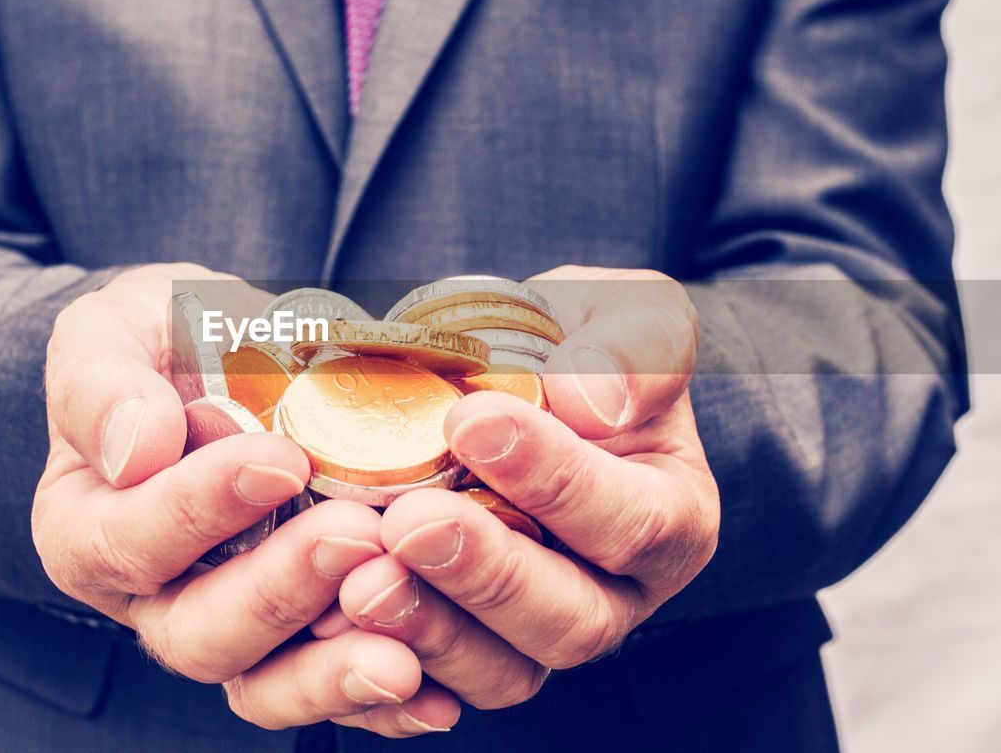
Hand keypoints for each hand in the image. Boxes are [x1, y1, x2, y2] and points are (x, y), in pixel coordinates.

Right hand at [32, 264, 457, 735]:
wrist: (218, 359)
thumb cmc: (155, 342)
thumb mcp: (109, 333)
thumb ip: (103, 385)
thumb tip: (136, 449)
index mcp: (86, 526)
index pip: (127, 540)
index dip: (199, 509)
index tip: (277, 459)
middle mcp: (150, 595)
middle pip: (200, 633)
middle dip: (280, 591)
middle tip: (357, 535)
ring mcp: (226, 624)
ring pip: (264, 682)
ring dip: (332, 670)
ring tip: (402, 651)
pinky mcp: (292, 639)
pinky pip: (326, 685)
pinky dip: (378, 700)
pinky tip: (432, 692)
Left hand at [322, 267, 718, 709]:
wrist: (525, 385)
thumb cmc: (585, 350)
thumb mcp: (630, 318)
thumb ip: (632, 349)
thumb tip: (592, 404)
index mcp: (670, 517)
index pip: (631, 520)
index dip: (556, 480)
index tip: (473, 421)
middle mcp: (617, 594)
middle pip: (571, 620)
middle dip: (486, 574)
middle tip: (409, 520)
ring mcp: (540, 632)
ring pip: (504, 670)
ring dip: (429, 628)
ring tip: (361, 581)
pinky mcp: (473, 650)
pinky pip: (436, 682)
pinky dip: (385, 656)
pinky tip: (329, 616)